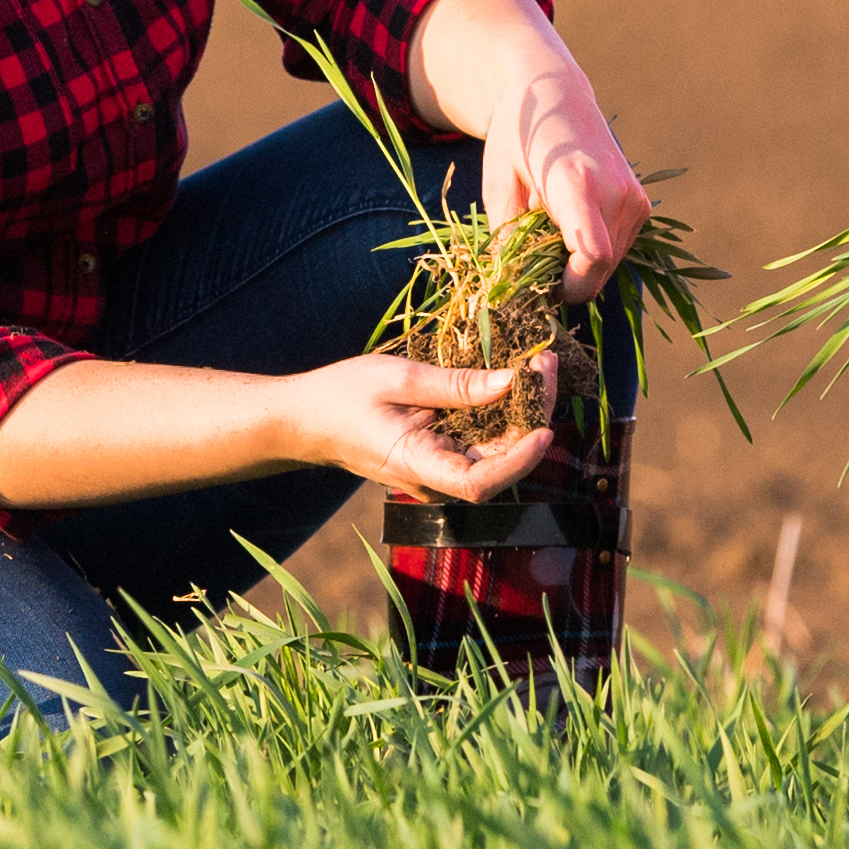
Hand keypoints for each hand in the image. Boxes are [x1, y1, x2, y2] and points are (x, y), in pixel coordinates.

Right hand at [272, 351, 551, 504]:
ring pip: (496, 453)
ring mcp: (438, 470)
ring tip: (536, 365)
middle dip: (531, 417)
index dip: (518, 460)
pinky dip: (503, 411)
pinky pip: (481, 441)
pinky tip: (514, 379)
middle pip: (499, 465)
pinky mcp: (441, 455)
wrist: (305, 420)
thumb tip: (510, 381)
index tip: (543, 427)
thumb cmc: (341, 396)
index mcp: (417, 464)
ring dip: (522, 411)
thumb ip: (454, 385)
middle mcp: (433, 478)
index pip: (478, 484)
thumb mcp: (397, 378)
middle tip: (544, 364)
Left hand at [478, 55, 648, 291]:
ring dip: (581, 266)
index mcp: (577, 184)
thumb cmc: (518, 135)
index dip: (569, 286)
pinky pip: (618, 248)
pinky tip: (570, 226)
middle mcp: (615, 193)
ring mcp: (634, 198)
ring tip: (550, 235)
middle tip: (535, 264)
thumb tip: (510, 285)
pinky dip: (595, 251)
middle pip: (600, 270)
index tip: (541, 286)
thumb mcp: (498, 182)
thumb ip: (506, 237)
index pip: (592, 257)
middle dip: (568, 281)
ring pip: (611, 264)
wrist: (555, 92)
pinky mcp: (641, 202)